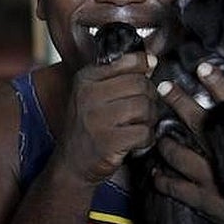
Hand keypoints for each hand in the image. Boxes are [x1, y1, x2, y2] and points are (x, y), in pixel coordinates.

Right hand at [55, 52, 157, 183]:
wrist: (71, 164)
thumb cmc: (88, 127)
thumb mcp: (95, 94)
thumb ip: (121, 74)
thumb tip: (152, 60)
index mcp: (85, 78)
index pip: (129, 62)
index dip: (144, 72)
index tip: (144, 82)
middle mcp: (88, 95)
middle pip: (140, 84)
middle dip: (149, 98)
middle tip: (144, 110)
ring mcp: (96, 119)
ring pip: (144, 107)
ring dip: (150, 118)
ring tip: (140, 124)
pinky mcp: (107, 142)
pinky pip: (144, 132)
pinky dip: (147, 138)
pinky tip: (138, 140)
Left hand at [152, 63, 223, 223]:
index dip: (217, 83)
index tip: (202, 66)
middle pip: (200, 123)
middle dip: (180, 102)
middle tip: (164, 87)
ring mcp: (213, 179)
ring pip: (178, 155)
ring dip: (164, 142)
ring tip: (158, 134)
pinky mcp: (203, 200)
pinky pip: (173, 186)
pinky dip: (161, 178)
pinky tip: (155, 171)